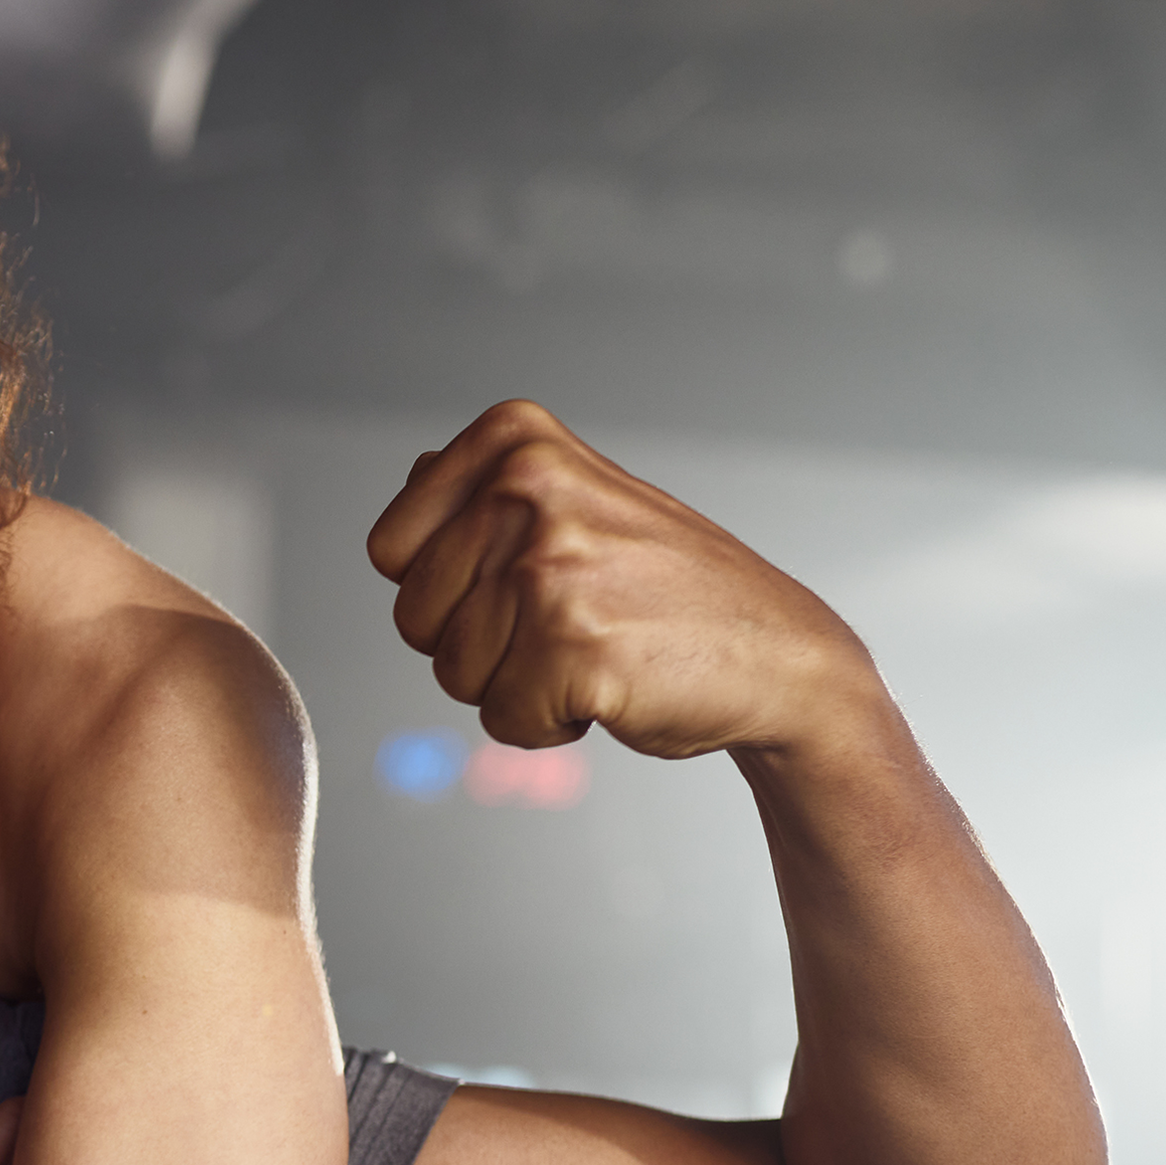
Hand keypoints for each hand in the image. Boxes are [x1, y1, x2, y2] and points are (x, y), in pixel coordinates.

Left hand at [366, 402, 880, 758]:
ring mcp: (547, 565)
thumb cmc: (669, 588)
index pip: (389, 551)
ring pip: (454, 675)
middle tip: (568, 623)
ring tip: (594, 648)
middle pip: (414, 618)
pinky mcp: (570, 646)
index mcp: (514, 440)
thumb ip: (488, 487)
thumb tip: (415, 473)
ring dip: (517, 685)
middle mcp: (524, 487)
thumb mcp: (580, 498)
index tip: (523, 581)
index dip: (447, 592)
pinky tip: (610, 686)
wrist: (776, 653)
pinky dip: (548, 725)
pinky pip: (503, 719)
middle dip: (479, 645)